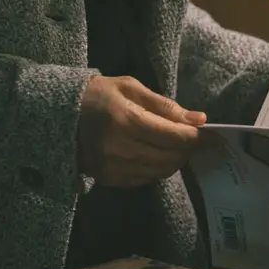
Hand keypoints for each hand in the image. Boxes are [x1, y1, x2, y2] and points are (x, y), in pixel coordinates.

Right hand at [78, 75, 205, 187]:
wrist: (57, 115)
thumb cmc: (97, 95)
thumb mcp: (130, 88)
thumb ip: (166, 106)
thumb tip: (199, 120)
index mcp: (125, 120)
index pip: (173, 136)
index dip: (196, 138)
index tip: (211, 135)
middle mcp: (119, 148)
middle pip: (170, 158)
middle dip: (187, 150)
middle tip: (194, 140)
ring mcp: (112, 167)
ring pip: (159, 172)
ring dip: (174, 160)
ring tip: (175, 146)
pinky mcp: (108, 179)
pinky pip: (144, 179)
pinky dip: (156, 169)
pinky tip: (155, 155)